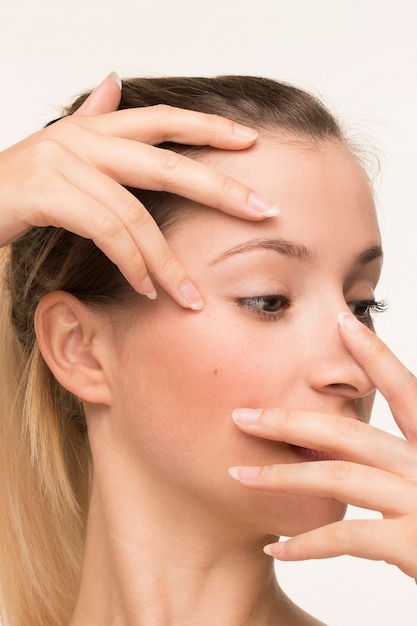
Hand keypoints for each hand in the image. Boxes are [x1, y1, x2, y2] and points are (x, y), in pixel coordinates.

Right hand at [0, 73, 277, 307]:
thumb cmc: (19, 186)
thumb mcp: (61, 149)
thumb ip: (94, 119)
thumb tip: (116, 82)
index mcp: (93, 127)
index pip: (162, 119)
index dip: (208, 127)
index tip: (251, 141)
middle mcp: (81, 138)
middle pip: (165, 161)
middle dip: (218, 187)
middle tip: (261, 210)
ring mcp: (62, 163)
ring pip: (135, 213)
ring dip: (167, 261)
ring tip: (189, 295)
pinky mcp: (44, 192)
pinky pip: (104, 231)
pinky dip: (130, 264)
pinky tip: (146, 288)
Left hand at [229, 312, 416, 580]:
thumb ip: (403, 462)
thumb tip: (364, 457)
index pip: (405, 390)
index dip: (374, 355)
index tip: (343, 320)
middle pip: (349, 432)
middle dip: (290, 421)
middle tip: (242, 415)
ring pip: (336, 476)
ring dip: (280, 476)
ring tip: (238, 475)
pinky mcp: (412, 543)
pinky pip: (345, 537)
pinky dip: (305, 544)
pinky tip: (273, 548)